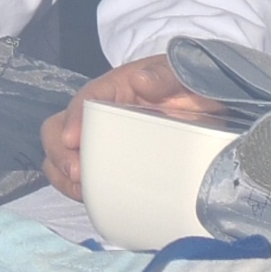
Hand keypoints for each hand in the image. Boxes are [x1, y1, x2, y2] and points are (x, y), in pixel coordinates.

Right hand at [39, 55, 228, 199]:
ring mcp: (101, 140)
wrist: (211, 108)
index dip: (73, 118)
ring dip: (62, 172)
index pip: (85, 99)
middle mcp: (100, 114)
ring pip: (62, 154)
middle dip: (60, 151)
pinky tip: (88, 197)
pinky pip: (79, 175)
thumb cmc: (193, 87)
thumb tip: (141, 80)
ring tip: (80, 190)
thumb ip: (166, 75)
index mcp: (116, 88)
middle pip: (59, 128)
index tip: (74, 140)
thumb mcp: (184, 75)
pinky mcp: (108, 162)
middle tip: (76, 172)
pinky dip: (74, 187)